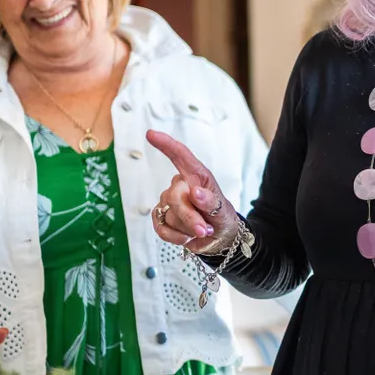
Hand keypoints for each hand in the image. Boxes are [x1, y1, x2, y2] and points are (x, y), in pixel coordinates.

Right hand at [146, 129, 237, 254]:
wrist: (219, 239)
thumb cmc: (222, 218)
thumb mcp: (223, 211)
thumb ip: (211, 202)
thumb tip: (195, 192)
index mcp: (197, 177)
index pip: (181, 157)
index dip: (166, 145)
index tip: (151, 134)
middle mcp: (181, 186)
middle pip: (174, 196)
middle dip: (190, 216)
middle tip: (205, 229)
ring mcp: (169, 202)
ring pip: (170, 215)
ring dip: (188, 229)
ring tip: (202, 230)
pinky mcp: (161, 218)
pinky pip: (161, 228)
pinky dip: (176, 237)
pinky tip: (187, 237)